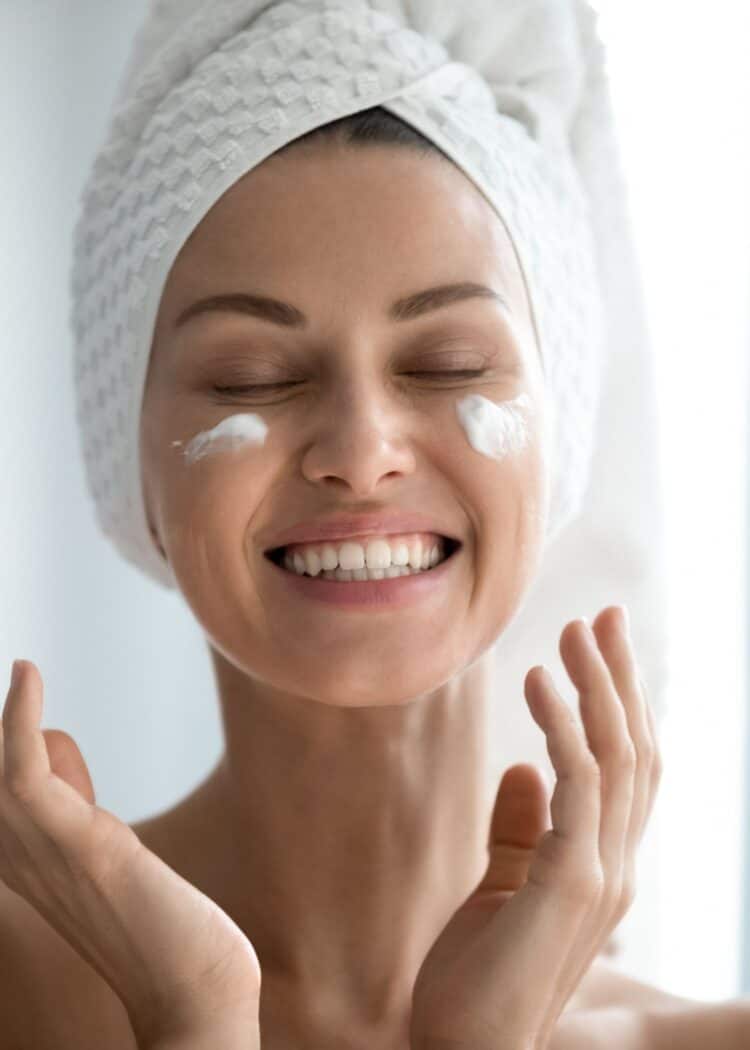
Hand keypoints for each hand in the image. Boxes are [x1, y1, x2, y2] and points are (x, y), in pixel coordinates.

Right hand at [0, 660, 261, 1048]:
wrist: (198, 995)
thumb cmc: (166, 940)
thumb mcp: (112, 876)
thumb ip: (90, 844)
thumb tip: (86, 809)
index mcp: (23, 867)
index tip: (1, 709)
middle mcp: (17, 861)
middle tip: (8, 681)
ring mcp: (46, 851)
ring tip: (14, 674)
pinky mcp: (83, 842)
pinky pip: (26, 772)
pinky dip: (18, 715)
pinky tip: (24, 672)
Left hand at [409, 605, 661, 1049]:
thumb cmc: (474, 980)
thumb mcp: (500, 888)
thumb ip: (518, 828)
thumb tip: (522, 765)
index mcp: (601, 863)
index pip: (629, 769)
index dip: (623, 704)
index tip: (600, 643)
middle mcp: (616, 866)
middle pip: (637, 751)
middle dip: (621, 678)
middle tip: (603, 615)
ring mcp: (601, 875)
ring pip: (618, 757)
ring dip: (598, 686)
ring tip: (571, 631)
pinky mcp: (570, 883)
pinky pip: (577, 784)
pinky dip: (565, 725)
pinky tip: (538, 681)